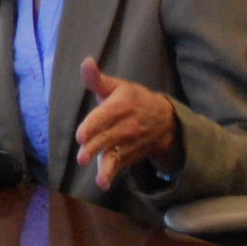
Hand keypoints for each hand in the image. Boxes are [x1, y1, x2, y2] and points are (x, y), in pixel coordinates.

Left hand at [75, 58, 179, 188]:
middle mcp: (127, 125)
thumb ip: (96, 79)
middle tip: (81, 157)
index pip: (105, 116)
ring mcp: (129, 142)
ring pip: (114, 154)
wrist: (165, 120)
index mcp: (121, 105)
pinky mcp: (129, 155)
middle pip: (108, 137)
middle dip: (95, 147)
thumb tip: (85, 61)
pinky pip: (120, 165)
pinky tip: (104, 184)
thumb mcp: (117, 86)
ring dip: (105, 165)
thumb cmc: (133, 99)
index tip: (81, 136)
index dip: (93, 125)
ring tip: (97, 175)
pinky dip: (112, 175)